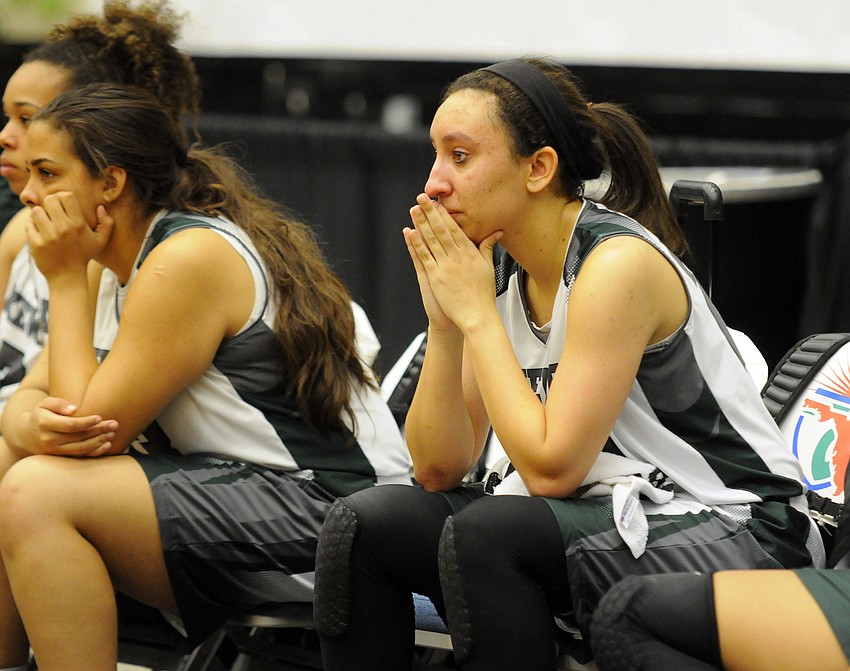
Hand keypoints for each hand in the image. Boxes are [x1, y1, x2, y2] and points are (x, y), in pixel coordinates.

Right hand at [23, 396, 117, 457]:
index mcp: (44, 423)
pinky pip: (79, 456)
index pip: (69, 425)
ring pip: (80, 448)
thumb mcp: (45, 404)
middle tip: (114, 424)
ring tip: (112, 434)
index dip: (85, 422)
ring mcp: (54, 450)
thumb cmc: (41, 414)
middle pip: (78, 437)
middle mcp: (49, 439)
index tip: (99, 417)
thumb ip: (59, 403)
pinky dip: (94, 452)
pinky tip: (107, 445)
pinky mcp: (60, 457)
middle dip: (98, 431)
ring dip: (99, 442)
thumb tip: (74, 409)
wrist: (26, 435)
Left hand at [27, 194, 114, 279]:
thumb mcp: (100, 241)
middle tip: (52, 214)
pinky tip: (38, 232)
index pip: (66, 196)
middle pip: (49, 200)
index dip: (62, 197)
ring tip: (44, 222)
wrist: (68, 277)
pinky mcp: (36, 244)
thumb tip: (101, 208)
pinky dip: (31, 227)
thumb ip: (107, 224)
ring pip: (36, 211)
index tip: (61, 206)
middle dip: (49, 205)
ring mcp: (49, 237)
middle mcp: (64, 229)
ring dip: (39, 215)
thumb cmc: (84, 256)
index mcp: (79, 224)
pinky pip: (28, 225)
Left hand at [405, 194, 501, 332]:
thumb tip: (496, 232)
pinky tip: (411, 232)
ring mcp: (445, 266)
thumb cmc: (483, 294)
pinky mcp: (435, 277)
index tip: (437, 202)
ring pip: (430, 240)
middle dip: (430, 212)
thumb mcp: (488, 267)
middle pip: (441, 229)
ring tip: (414, 209)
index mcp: (469, 253)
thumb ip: (488, 247)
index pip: (455, 228)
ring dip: (421, 223)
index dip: (444, 214)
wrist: (476, 315)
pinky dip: (417, 244)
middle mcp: (456, 257)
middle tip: (422, 198)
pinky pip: (424, 257)